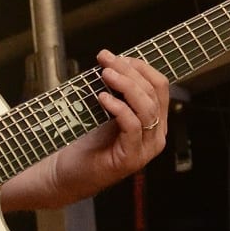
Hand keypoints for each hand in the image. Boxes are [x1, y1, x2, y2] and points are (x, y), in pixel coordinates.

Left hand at [0, 51, 168, 211]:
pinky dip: (119, 108)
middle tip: (106, 59)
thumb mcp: (107, 111)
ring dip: (125, 85)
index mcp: (155, 121)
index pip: (160, 86)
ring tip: (105, 73)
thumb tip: (115, 63)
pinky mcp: (131, 159)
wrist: (68, 174)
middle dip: (129, 71)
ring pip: (146, 108)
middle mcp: (156, 135)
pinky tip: (102, 98)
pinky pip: (132, 126)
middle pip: (152, 94)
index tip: (118, 56)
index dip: (141, 67)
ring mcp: (145, 149)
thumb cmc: (88, 142)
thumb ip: (117, 92)